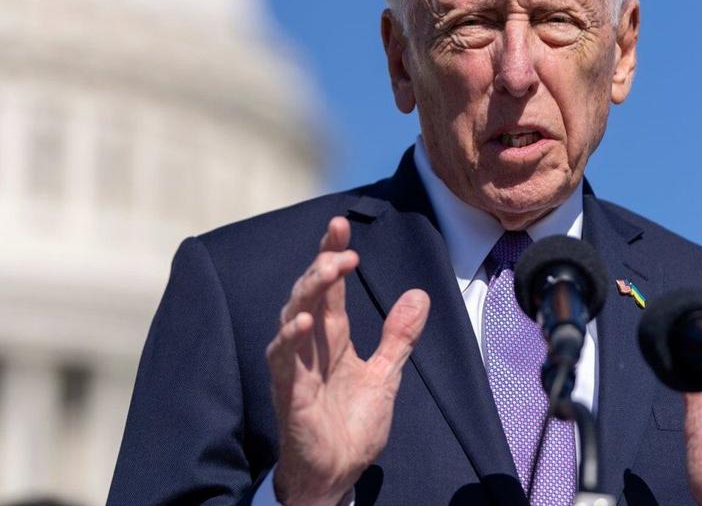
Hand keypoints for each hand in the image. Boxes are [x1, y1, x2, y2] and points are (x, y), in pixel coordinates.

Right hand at [266, 217, 430, 505]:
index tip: (340, 225)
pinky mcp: (289, 396)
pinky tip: (302, 322)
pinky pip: (283, 362)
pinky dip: (289, 341)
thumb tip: (419, 294)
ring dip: (308, 292)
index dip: (332, 255)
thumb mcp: (385, 375)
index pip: (330, 288)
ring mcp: (295, 369)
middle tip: (343, 249)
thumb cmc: (350, 427)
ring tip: (327, 269)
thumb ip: (398, 336)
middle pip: (308, 295)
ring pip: (291, 318)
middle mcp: (308, 347)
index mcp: (331, 339)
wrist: (336, 476)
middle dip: (322, 266)